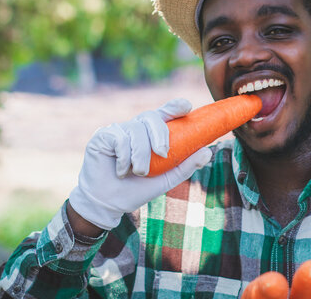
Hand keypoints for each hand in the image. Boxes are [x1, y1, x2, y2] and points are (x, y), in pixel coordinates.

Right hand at [68, 98, 212, 230]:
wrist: (109, 203)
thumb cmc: (137, 189)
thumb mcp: (166, 179)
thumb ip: (186, 165)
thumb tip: (208, 152)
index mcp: (150, 135)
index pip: (164, 114)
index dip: (174, 107)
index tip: (186, 106)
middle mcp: (135, 128)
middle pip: (151, 117)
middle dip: (160, 134)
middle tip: (163, 153)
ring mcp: (118, 130)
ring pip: (135, 131)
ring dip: (140, 155)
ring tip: (137, 172)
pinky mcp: (103, 136)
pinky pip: (119, 138)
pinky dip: (123, 157)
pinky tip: (120, 171)